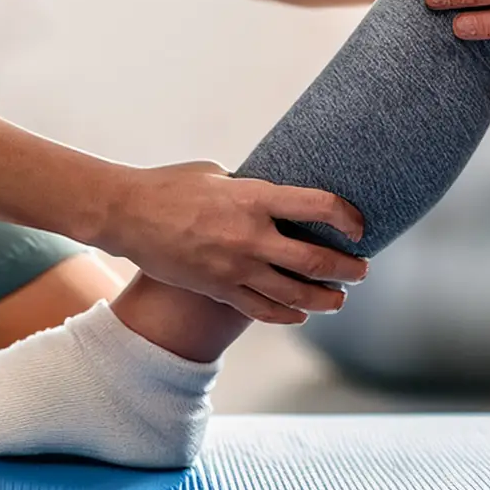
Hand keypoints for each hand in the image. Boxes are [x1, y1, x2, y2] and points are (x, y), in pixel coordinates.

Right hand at [99, 161, 368, 324]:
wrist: (127, 215)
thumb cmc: (171, 185)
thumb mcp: (217, 175)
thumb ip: (250, 190)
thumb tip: (273, 200)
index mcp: (254, 197)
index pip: (319, 207)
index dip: (348, 217)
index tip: (359, 226)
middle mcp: (251, 237)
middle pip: (316, 262)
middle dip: (348, 269)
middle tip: (361, 270)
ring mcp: (235, 268)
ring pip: (296, 295)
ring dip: (326, 299)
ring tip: (339, 299)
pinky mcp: (219, 289)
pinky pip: (263, 310)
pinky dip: (288, 314)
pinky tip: (300, 314)